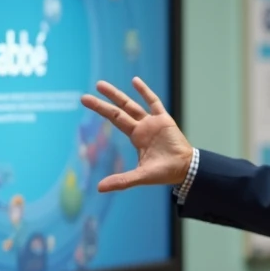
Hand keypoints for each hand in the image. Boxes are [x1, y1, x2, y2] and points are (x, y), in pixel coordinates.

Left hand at [80, 77, 192, 191]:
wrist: (185, 168)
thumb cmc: (165, 173)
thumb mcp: (141, 176)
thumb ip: (121, 181)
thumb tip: (99, 188)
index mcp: (136, 137)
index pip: (115, 120)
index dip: (101, 111)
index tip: (87, 104)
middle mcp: (142, 127)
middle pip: (119, 111)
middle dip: (102, 103)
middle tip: (84, 97)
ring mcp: (153, 122)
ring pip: (132, 105)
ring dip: (117, 95)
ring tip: (100, 85)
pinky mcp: (164, 120)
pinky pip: (154, 102)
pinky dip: (145, 92)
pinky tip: (135, 81)